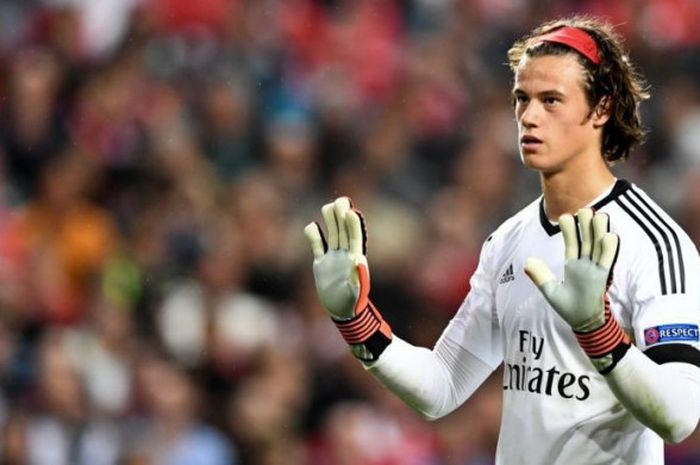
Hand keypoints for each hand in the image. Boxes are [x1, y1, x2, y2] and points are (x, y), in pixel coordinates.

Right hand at [304, 197, 367, 319]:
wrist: (341, 311)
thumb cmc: (352, 303)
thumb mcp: (355, 292)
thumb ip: (357, 277)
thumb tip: (359, 262)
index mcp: (354, 259)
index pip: (354, 237)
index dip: (352, 223)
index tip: (350, 210)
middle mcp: (344, 255)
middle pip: (343, 231)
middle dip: (341, 216)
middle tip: (339, 201)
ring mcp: (333, 258)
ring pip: (332, 234)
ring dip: (330, 221)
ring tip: (327, 207)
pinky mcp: (321, 263)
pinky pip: (317, 245)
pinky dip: (314, 236)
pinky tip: (312, 226)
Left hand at [524, 208, 619, 331]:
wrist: (584, 323)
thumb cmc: (569, 308)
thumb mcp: (551, 290)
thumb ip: (540, 276)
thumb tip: (527, 262)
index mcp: (573, 266)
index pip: (571, 244)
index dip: (569, 231)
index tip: (565, 216)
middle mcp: (586, 265)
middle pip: (586, 241)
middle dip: (585, 226)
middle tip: (584, 208)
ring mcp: (595, 270)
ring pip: (598, 247)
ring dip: (598, 232)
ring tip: (598, 214)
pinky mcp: (603, 278)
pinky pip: (607, 261)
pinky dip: (608, 249)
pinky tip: (610, 235)